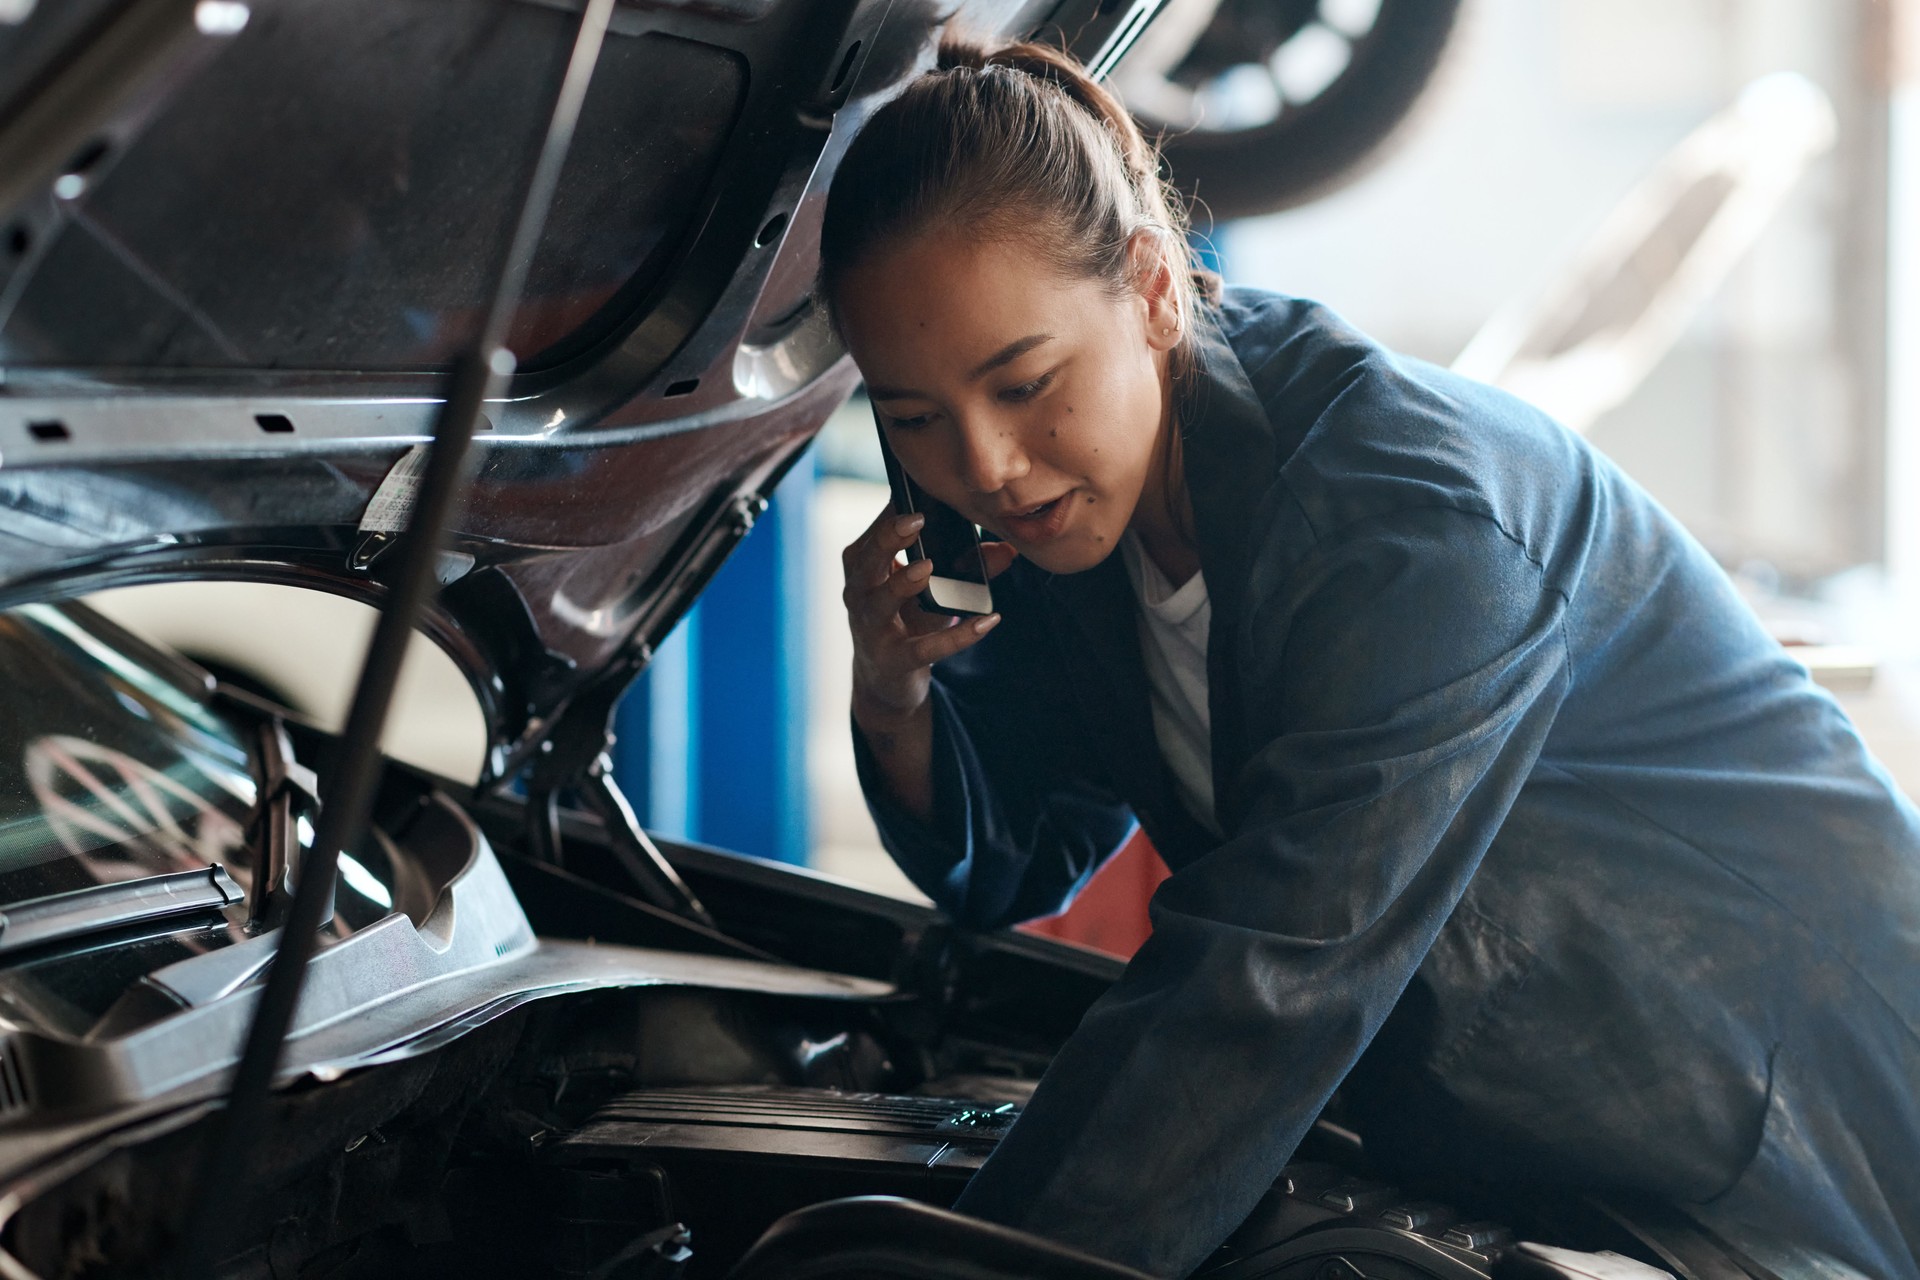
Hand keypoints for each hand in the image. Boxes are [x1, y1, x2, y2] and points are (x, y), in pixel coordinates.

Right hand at [842, 505, 1017, 733]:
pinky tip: (987, 622)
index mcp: (863, 567)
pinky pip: (923, 648)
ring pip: (880, 602)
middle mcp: (859, 594)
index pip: (873, 533)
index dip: (892, 513)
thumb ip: (966, 567)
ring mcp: (871, 629)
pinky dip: (956, 636)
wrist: (886, 679)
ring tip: (927, 567)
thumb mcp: (930, 589)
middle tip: (917, 521)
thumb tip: (1007, 549)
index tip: (916, 492)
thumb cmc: (905, 618)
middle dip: (888, 539)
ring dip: (902, 583)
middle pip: (866, 561)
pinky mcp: (893, 660)